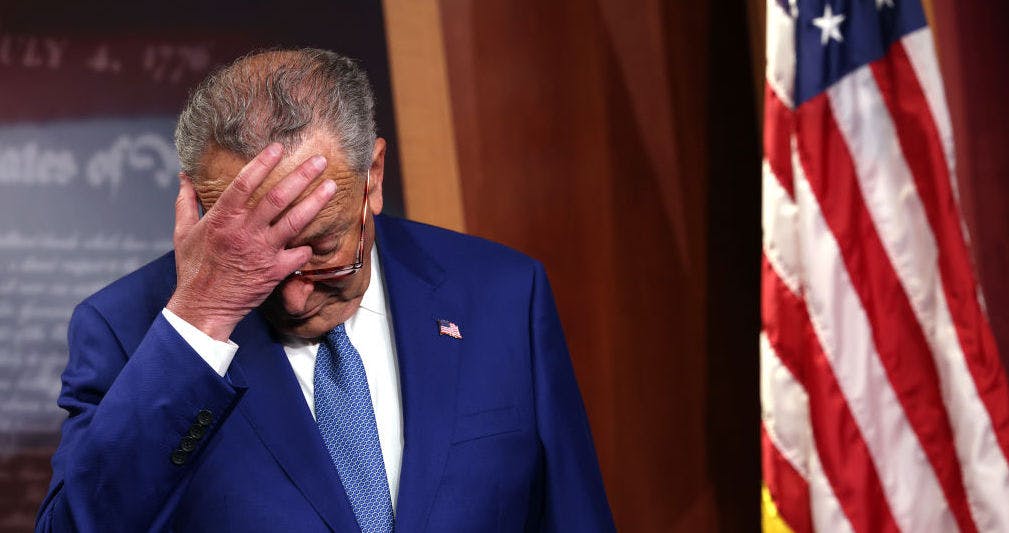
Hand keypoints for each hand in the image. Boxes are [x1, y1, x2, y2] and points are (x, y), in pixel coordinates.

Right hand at [166, 143, 336, 340]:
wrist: (203, 307)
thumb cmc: (193, 269)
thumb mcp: (183, 232)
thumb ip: (186, 202)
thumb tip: (184, 176)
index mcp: (222, 219)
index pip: (244, 183)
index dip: (262, 163)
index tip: (279, 148)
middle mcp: (245, 231)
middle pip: (278, 197)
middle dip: (302, 176)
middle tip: (320, 160)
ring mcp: (262, 251)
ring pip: (295, 222)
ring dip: (316, 203)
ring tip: (331, 187)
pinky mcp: (275, 271)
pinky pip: (300, 254)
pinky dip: (310, 245)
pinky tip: (319, 237)